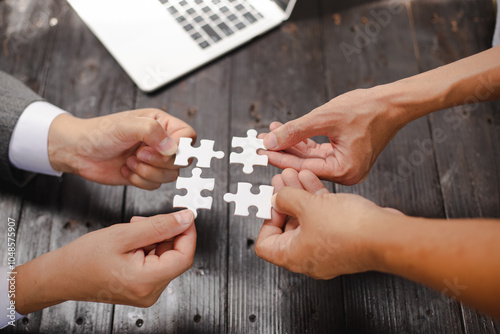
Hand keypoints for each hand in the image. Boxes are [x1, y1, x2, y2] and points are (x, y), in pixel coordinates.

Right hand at [14, 210, 195, 313]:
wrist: (60, 276)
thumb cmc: (83, 258)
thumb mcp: (125, 234)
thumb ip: (159, 225)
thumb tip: (186, 219)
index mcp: (147, 281)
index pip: (185, 257)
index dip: (188, 233)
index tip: (184, 217)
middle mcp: (149, 292)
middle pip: (176, 257)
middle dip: (166, 234)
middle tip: (145, 221)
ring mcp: (145, 292)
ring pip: (165, 258)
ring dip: (155, 239)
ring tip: (133, 230)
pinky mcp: (140, 288)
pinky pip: (155, 264)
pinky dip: (149, 248)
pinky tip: (133, 240)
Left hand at [48, 109, 195, 189]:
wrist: (78, 151)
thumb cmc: (99, 132)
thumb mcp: (126, 125)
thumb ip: (152, 131)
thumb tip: (173, 148)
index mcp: (162, 124)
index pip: (188, 136)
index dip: (180, 147)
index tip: (164, 151)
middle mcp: (161, 142)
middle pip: (182, 160)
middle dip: (159, 162)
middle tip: (138, 155)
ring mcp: (154, 160)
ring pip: (170, 175)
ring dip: (148, 173)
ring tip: (129, 162)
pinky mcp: (145, 175)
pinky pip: (155, 186)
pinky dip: (140, 181)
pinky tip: (125, 170)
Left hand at [255, 168, 402, 278]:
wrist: (385, 235)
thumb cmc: (349, 230)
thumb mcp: (307, 205)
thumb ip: (286, 198)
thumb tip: (278, 197)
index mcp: (293, 256)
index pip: (265, 245)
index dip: (266, 220)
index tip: (272, 203)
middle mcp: (308, 257)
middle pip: (286, 227)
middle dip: (284, 199)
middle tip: (282, 181)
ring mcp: (326, 249)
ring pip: (306, 219)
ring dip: (300, 195)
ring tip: (295, 174)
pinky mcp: (342, 239)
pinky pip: (323, 218)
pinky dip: (316, 199)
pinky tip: (312, 180)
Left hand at [261, 88, 405, 184]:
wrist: (392, 102)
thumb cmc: (367, 110)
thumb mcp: (324, 119)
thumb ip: (295, 131)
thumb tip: (270, 141)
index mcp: (344, 171)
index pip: (303, 167)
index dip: (280, 158)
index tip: (262, 151)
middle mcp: (346, 174)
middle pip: (305, 164)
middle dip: (283, 149)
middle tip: (263, 141)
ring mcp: (345, 166)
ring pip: (310, 157)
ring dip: (291, 143)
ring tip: (272, 133)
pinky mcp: (344, 157)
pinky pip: (318, 151)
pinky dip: (303, 141)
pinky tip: (287, 131)